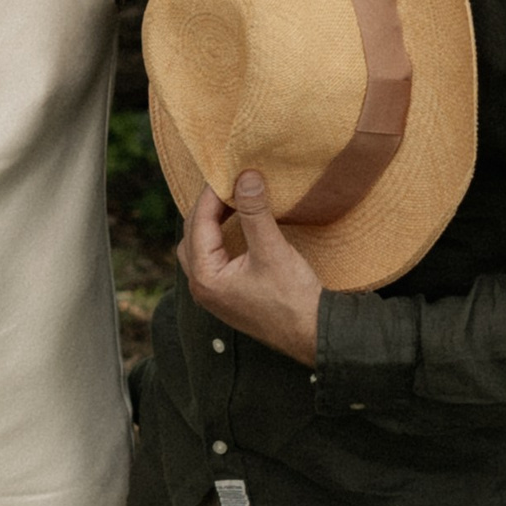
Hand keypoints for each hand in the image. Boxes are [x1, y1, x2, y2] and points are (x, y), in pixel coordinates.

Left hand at [178, 171, 324, 365]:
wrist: (313, 334)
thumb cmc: (292, 299)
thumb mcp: (272, 250)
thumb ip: (254, 212)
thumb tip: (245, 177)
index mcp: (205, 276)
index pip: (199, 222)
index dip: (213, 194)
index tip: (229, 171)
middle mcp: (201, 286)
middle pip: (193, 233)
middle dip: (208, 207)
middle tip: (229, 183)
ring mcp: (213, 293)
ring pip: (199, 246)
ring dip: (211, 222)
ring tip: (231, 200)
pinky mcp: (227, 295)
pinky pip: (212, 257)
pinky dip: (219, 237)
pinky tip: (237, 225)